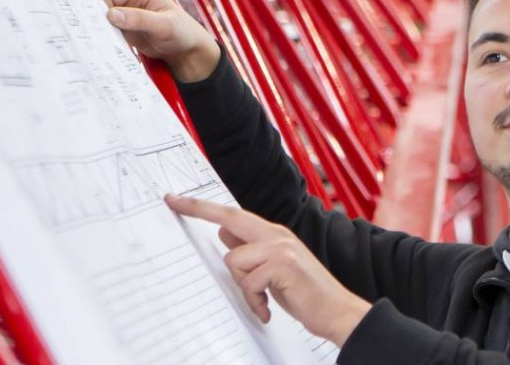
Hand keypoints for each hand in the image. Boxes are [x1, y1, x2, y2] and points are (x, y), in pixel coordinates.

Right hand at [99, 0, 221, 81]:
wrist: (187, 50)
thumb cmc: (183, 32)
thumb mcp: (163, 26)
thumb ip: (138, 19)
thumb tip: (112, 14)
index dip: (96, 9)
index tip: (92, 26)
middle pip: (99, 6)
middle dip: (95, 21)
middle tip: (92, 38)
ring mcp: (123, 11)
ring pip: (100, 19)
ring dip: (98, 31)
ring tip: (97, 45)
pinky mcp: (121, 26)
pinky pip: (105, 30)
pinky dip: (103, 38)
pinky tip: (103, 48)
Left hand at [165, 194, 372, 345]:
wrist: (337, 310)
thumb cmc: (305, 293)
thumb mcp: (274, 269)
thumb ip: (252, 252)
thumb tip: (224, 234)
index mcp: (273, 234)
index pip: (233, 215)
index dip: (203, 207)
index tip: (177, 200)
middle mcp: (276, 235)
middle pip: (229, 217)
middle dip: (197, 209)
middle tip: (171, 202)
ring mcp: (280, 248)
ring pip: (234, 261)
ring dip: (242, 287)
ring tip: (260, 300)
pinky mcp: (283, 265)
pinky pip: (249, 282)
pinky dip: (255, 300)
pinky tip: (267, 308)